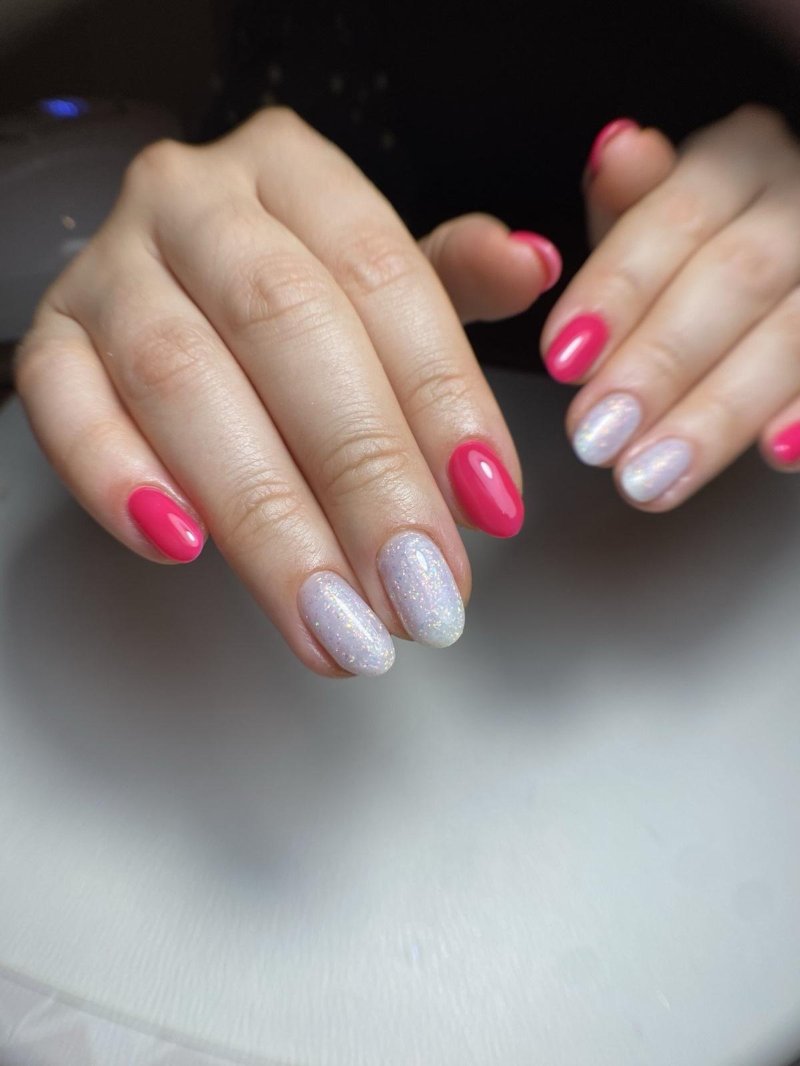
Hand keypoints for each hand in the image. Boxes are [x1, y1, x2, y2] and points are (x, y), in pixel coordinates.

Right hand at [14, 107, 560, 677]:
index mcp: (295, 171)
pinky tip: (182, 548)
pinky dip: (118, 478)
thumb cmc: (295, 289)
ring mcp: (110, 267)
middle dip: (362, 477)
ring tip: (328, 616)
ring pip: (182, 381)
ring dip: (263, 516)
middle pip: (287, 329)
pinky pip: (64, 404)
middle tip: (412, 589)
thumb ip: (453, 281)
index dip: (444, 401)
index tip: (489, 507)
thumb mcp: (383, 274)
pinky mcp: (51, 337)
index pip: (384, 278)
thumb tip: (528, 265)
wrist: (173, 279)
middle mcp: (196, 202)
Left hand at [543, 106, 799, 509]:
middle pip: (738, 275)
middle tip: (597, 437)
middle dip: (660, 362)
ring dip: (720, 411)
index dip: (617, 290)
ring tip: (650, 476)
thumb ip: (628, 204)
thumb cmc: (698, 253)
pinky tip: (775, 454)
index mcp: (740, 160)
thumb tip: (617, 151)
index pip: (675, 215)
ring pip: (794, 332)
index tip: (565, 359)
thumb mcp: (652, 223)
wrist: (778, 281)